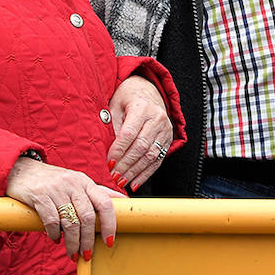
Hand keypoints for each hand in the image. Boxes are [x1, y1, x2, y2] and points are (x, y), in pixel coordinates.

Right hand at [6, 155, 122, 258]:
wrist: (21, 169)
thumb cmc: (53, 180)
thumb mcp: (77, 183)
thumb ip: (97, 193)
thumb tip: (122, 201)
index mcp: (86, 182)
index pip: (105, 203)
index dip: (109, 225)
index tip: (109, 242)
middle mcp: (73, 184)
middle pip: (87, 217)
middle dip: (88, 240)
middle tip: (86, 255)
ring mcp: (56, 189)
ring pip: (70, 222)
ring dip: (72, 243)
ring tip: (72, 253)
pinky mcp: (39, 195)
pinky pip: (51, 220)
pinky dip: (54, 234)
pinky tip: (55, 239)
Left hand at [106, 75, 172, 190]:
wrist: (146, 91)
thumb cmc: (126, 99)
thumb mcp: (114, 106)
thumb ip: (111, 126)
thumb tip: (106, 151)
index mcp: (142, 107)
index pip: (129, 133)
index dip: (118, 150)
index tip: (108, 163)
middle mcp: (157, 118)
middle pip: (141, 146)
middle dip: (126, 164)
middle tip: (113, 176)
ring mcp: (165, 130)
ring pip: (151, 156)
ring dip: (135, 172)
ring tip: (121, 182)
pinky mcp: (168, 139)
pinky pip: (158, 160)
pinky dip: (145, 174)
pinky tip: (134, 182)